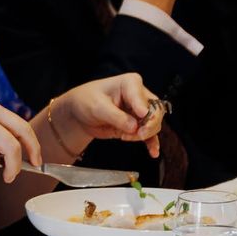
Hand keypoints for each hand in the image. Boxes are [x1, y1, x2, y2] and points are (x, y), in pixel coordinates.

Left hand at [47, 73, 163, 153]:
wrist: (80, 112)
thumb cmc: (87, 101)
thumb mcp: (98, 107)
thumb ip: (116, 116)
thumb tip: (134, 127)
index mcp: (130, 83)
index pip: (143, 97)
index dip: (144, 109)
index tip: (141, 118)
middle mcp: (139, 95)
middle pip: (155, 111)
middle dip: (148, 125)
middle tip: (138, 134)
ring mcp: (140, 110)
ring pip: (154, 123)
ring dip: (143, 134)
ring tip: (124, 137)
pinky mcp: (137, 124)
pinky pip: (149, 134)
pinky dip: (151, 143)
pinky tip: (153, 152)